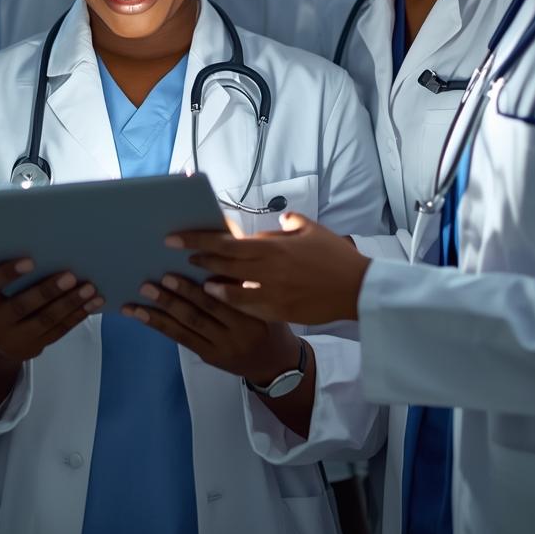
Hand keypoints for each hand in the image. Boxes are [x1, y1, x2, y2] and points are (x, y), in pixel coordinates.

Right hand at [0, 258, 102, 419]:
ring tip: (90, 288)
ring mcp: (12, 341)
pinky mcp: (32, 349)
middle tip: (70, 275)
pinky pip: (58, 331)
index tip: (29, 261)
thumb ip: (4, 272)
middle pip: (22, 306)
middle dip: (48, 291)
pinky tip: (92, 303)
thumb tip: (37, 242)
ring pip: (45, 320)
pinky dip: (77, 316)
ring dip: (70, 303)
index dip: (8, 273)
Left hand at [122, 273, 298, 385]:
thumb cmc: (270, 321)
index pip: (224, 294)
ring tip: (141, 296)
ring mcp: (221, 348)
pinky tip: (143, 315)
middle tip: (156, 279)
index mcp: (253, 315)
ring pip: (187, 327)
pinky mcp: (210, 357)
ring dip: (160, 311)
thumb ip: (243, 278)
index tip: (186, 260)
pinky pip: (182, 339)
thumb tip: (222, 240)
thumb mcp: (265, 299)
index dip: (204, 280)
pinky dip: (161, 326)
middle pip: (202, 311)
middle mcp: (237, 333)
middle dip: (177, 294)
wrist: (277, 364)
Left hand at [169, 213, 370, 324]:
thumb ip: (290, 224)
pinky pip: (248, 308)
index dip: (199, 240)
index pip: (227, 242)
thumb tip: (279, 221)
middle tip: (179, 256)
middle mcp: (267, 270)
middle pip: (223, 264)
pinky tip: (221, 299)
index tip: (177, 238)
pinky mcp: (279, 312)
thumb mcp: (312, 230)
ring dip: (211, 284)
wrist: (357, 288)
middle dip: (198, 259)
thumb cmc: (335, 256)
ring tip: (197, 281)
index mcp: (273, 247)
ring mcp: (272, 294)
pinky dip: (232, 302)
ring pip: (231, 290)